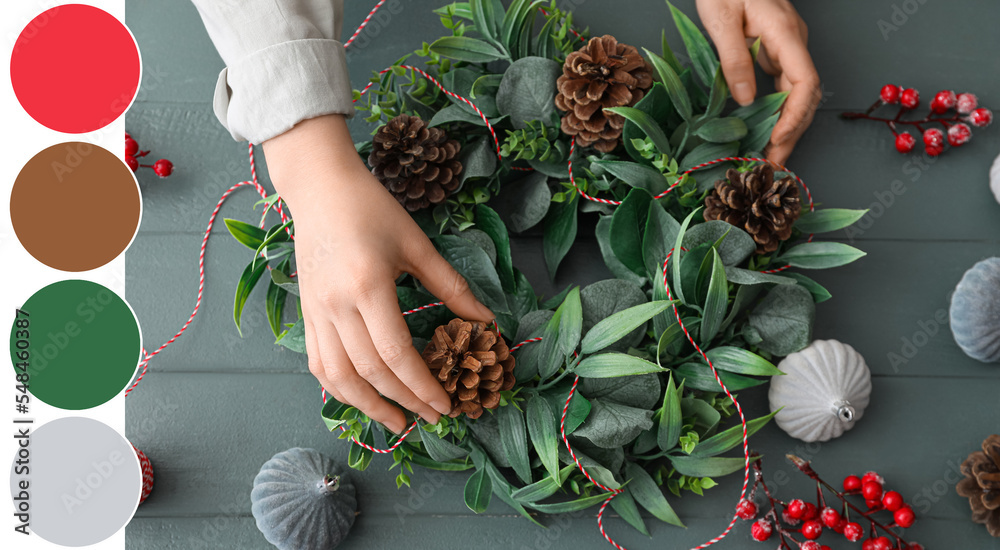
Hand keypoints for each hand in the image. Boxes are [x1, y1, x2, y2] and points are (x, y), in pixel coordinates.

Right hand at [263, 114, 494, 433]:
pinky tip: (361, 398)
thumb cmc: (373, 209)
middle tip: (433, 418)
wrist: (320, 188)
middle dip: (404, 401)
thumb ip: (451, 287)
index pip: (395, 354)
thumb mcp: (418, 244)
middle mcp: (336, 305)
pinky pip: (318, 363)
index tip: (446, 404)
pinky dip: (339, 388)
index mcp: (368, 285)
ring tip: (397, 422)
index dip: (422, 385)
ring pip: (337, 377)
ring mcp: (316, 312)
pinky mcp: (306, 313)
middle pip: (370, 372)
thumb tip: (486, 322)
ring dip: (367, 406)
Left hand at [695, 0, 820, 164]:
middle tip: (770, 166)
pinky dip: (775, 114)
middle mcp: (793, 42)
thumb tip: (744, 101)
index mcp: (785, 33)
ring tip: (767, 158)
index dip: (794, 117)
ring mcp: (786, 47)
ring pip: (795, 95)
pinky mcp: (775, 51)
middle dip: (791, 134)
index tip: (776, 141)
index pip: (805, 83)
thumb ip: (734, 58)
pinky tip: (763, 133)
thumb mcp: (720, 18)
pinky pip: (782, 87)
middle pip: (804, 96)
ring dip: (785, 128)